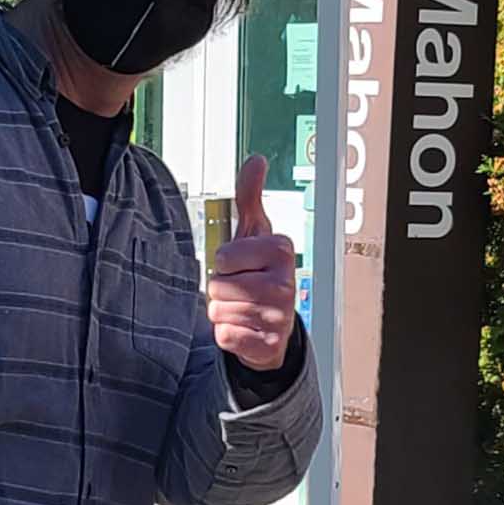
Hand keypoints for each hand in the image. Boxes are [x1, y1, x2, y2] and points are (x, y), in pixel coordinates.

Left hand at [208, 154, 296, 371]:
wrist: (273, 324)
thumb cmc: (259, 273)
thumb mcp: (254, 232)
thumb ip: (249, 196)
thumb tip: (255, 159)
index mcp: (281, 251)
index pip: (224, 256)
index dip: (224, 262)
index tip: (241, 265)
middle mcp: (285, 284)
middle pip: (217, 285)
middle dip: (221, 288)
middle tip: (240, 288)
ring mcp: (279, 316)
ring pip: (218, 310)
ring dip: (222, 311)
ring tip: (242, 307)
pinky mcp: (268, 344)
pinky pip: (224, 335)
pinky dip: (226, 334)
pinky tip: (244, 328)